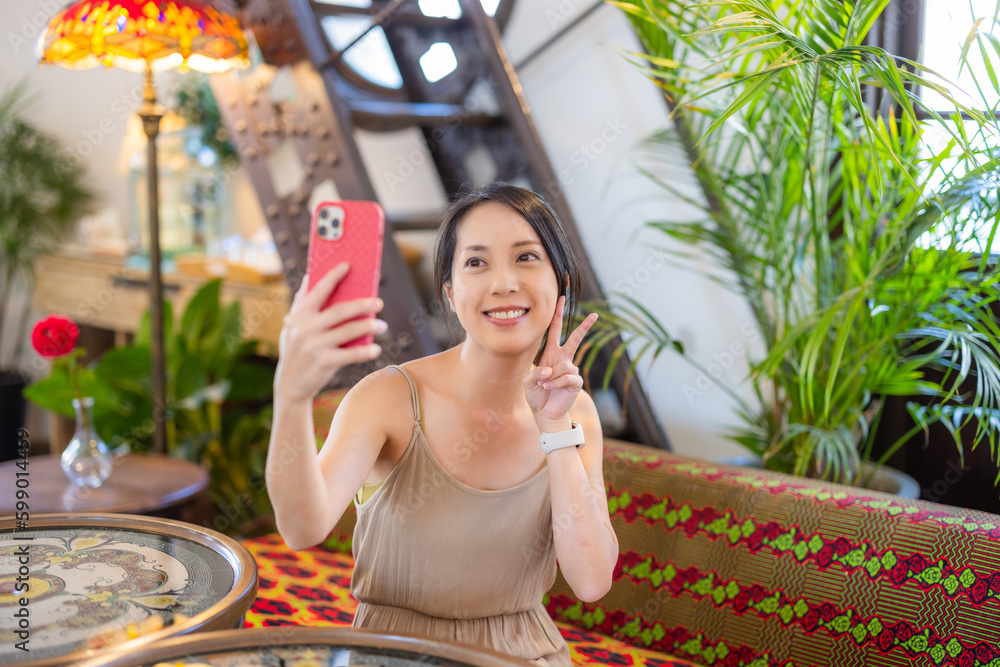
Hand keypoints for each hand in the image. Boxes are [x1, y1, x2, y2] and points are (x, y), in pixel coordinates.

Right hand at [273, 264, 384, 403]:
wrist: (289, 385)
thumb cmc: (295, 350)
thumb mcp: (292, 326)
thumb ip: (301, 303)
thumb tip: (312, 275)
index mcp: (298, 316)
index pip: (318, 291)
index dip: (333, 276)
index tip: (348, 265)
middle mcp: (305, 329)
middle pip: (339, 311)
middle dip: (361, 305)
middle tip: (378, 302)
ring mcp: (314, 346)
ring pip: (347, 331)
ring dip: (368, 327)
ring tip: (382, 325)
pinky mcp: (324, 363)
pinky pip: (350, 354)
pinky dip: (365, 351)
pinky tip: (376, 348)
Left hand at [524, 295, 597, 426]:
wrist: (545, 413)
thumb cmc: (536, 396)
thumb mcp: (528, 381)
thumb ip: (535, 372)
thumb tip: (550, 370)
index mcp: (550, 354)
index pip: (554, 331)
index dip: (557, 315)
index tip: (561, 299)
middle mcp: (563, 359)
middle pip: (575, 339)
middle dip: (584, 326)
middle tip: (595, 315)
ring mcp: (571, 370)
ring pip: (562, 366)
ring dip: (550, 377)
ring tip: (544, 386)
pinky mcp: (576, 382)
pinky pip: (567, 377)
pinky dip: (555, 383)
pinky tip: (549, 389)